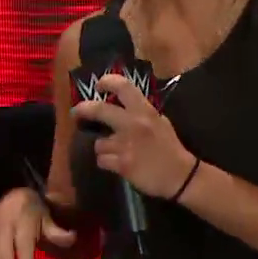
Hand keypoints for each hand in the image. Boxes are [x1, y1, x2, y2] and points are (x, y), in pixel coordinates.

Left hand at [70, 73, 198, 198]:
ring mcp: (125, 145)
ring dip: (103, 148)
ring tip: (113, 153)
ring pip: (98, 143)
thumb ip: (142, 114)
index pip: (123, 86)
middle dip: (82, 110)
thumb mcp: (161, 123)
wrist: (180, 176)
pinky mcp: (122, 165)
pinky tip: (116, 164)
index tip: (99, 86)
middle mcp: (133, 124)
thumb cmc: (171, 148)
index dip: (106, 82)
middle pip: (98, 109)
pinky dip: (106, 163)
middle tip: (77, 113)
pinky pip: (102, 160)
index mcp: (145, 111)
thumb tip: (123, 109)